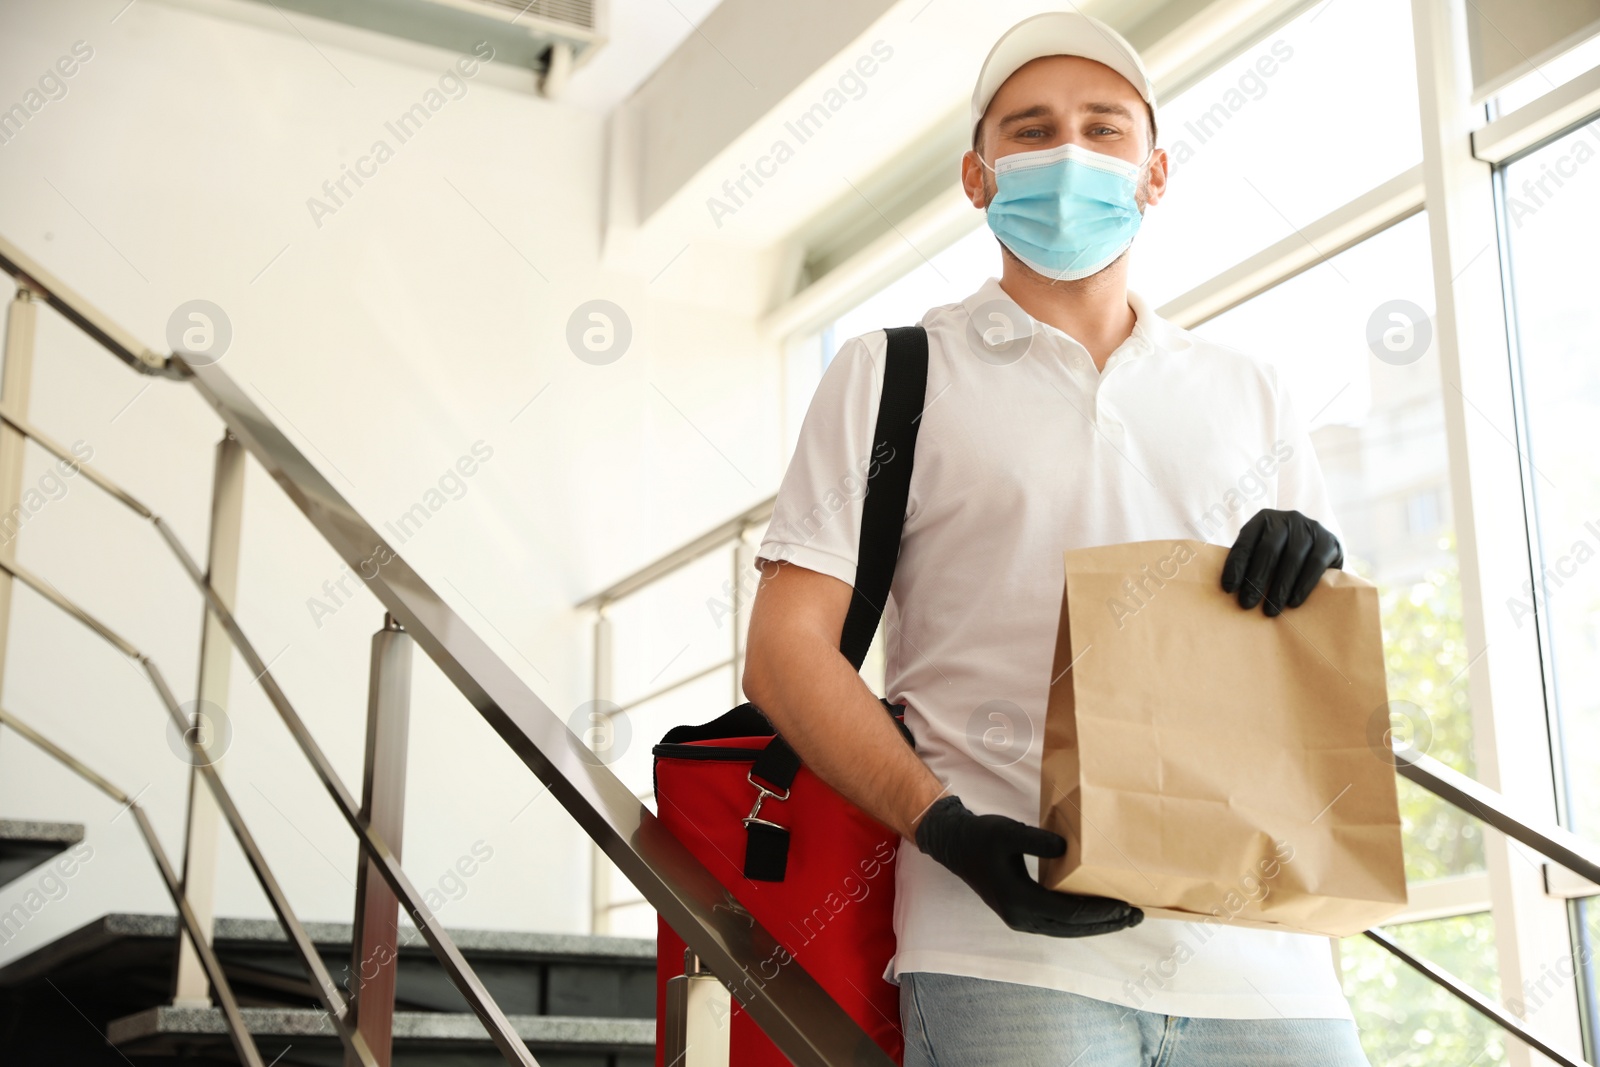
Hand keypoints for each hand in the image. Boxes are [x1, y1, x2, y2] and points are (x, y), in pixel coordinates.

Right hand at [914, 795, 1142, 937]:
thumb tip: (1069, 850)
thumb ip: (1038, 840)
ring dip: (1097, 925)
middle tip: (1137, 916)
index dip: (1100, 911)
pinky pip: (1059, 924)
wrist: (956, 846)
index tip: (1126, 906)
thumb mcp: (1009, 832)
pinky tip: (1098, 913)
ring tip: (1125, 918)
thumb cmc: (982, 837)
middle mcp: (1022, 917)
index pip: (1069, 913)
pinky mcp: (1023, 913)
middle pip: (1073, 928)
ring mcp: (1021, 919)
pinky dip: (1082, 921)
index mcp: (1019, 900)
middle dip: (1107, 923)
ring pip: (1067, 929)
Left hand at [1221, 508, 1343, 615]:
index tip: (1229, 589)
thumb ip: (1250, 562)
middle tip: (1247, 603)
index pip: (1245, 543)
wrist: (1323, 548)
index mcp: (1263, 520)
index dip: (1236, 566)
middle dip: (1256, 579)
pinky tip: (1293, 602)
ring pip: (1292, 559)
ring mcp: (1309, 527)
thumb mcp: (1264, 551)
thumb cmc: (1283, 554)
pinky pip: (1314, 564)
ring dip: (1279, 587)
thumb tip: (1230, 590)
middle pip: (1268, 550)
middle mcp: (1286, 519)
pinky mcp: (1328, 540)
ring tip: (1270, 610)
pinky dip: (1303, 586)